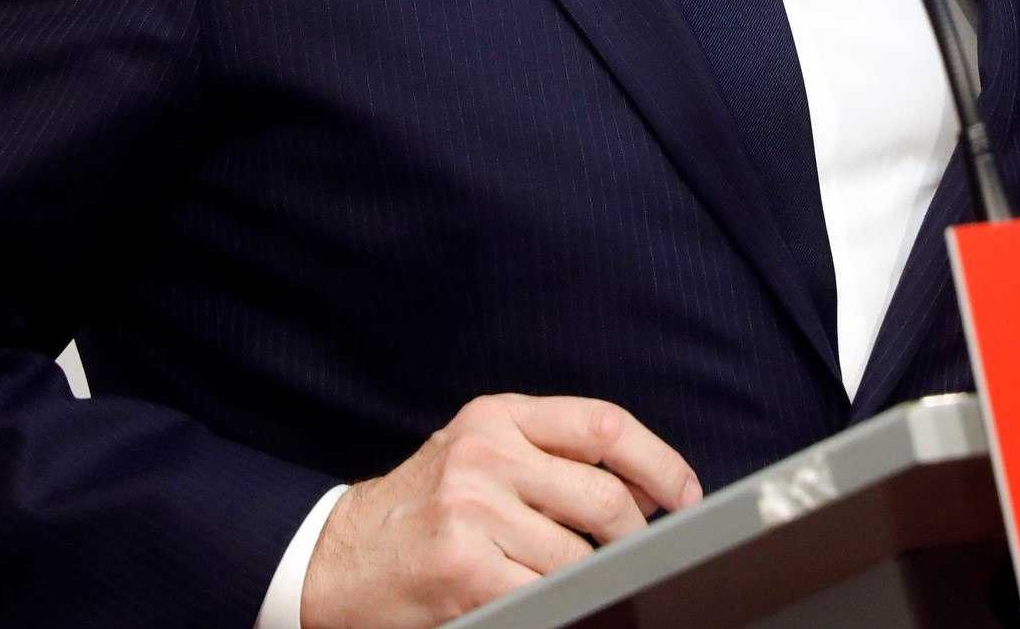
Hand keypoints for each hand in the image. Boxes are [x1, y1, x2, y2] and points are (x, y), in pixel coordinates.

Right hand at [300, 393, 702, 628]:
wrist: (335, 558)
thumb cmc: (420, 510)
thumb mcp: (477, 455)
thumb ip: (549, 456)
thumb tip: (645, 489)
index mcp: (497, 416)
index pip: (605, 425)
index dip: (659, 462)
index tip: (684, 495)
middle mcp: (486, 454)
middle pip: (604, 495)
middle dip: (633, 536)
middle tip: (636, 557)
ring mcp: (473, 511)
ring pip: (579, 555)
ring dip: (589, 577)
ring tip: (572, 581)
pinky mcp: (464, 568)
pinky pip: (545, 592)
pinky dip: (560, 604)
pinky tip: (547, 602)